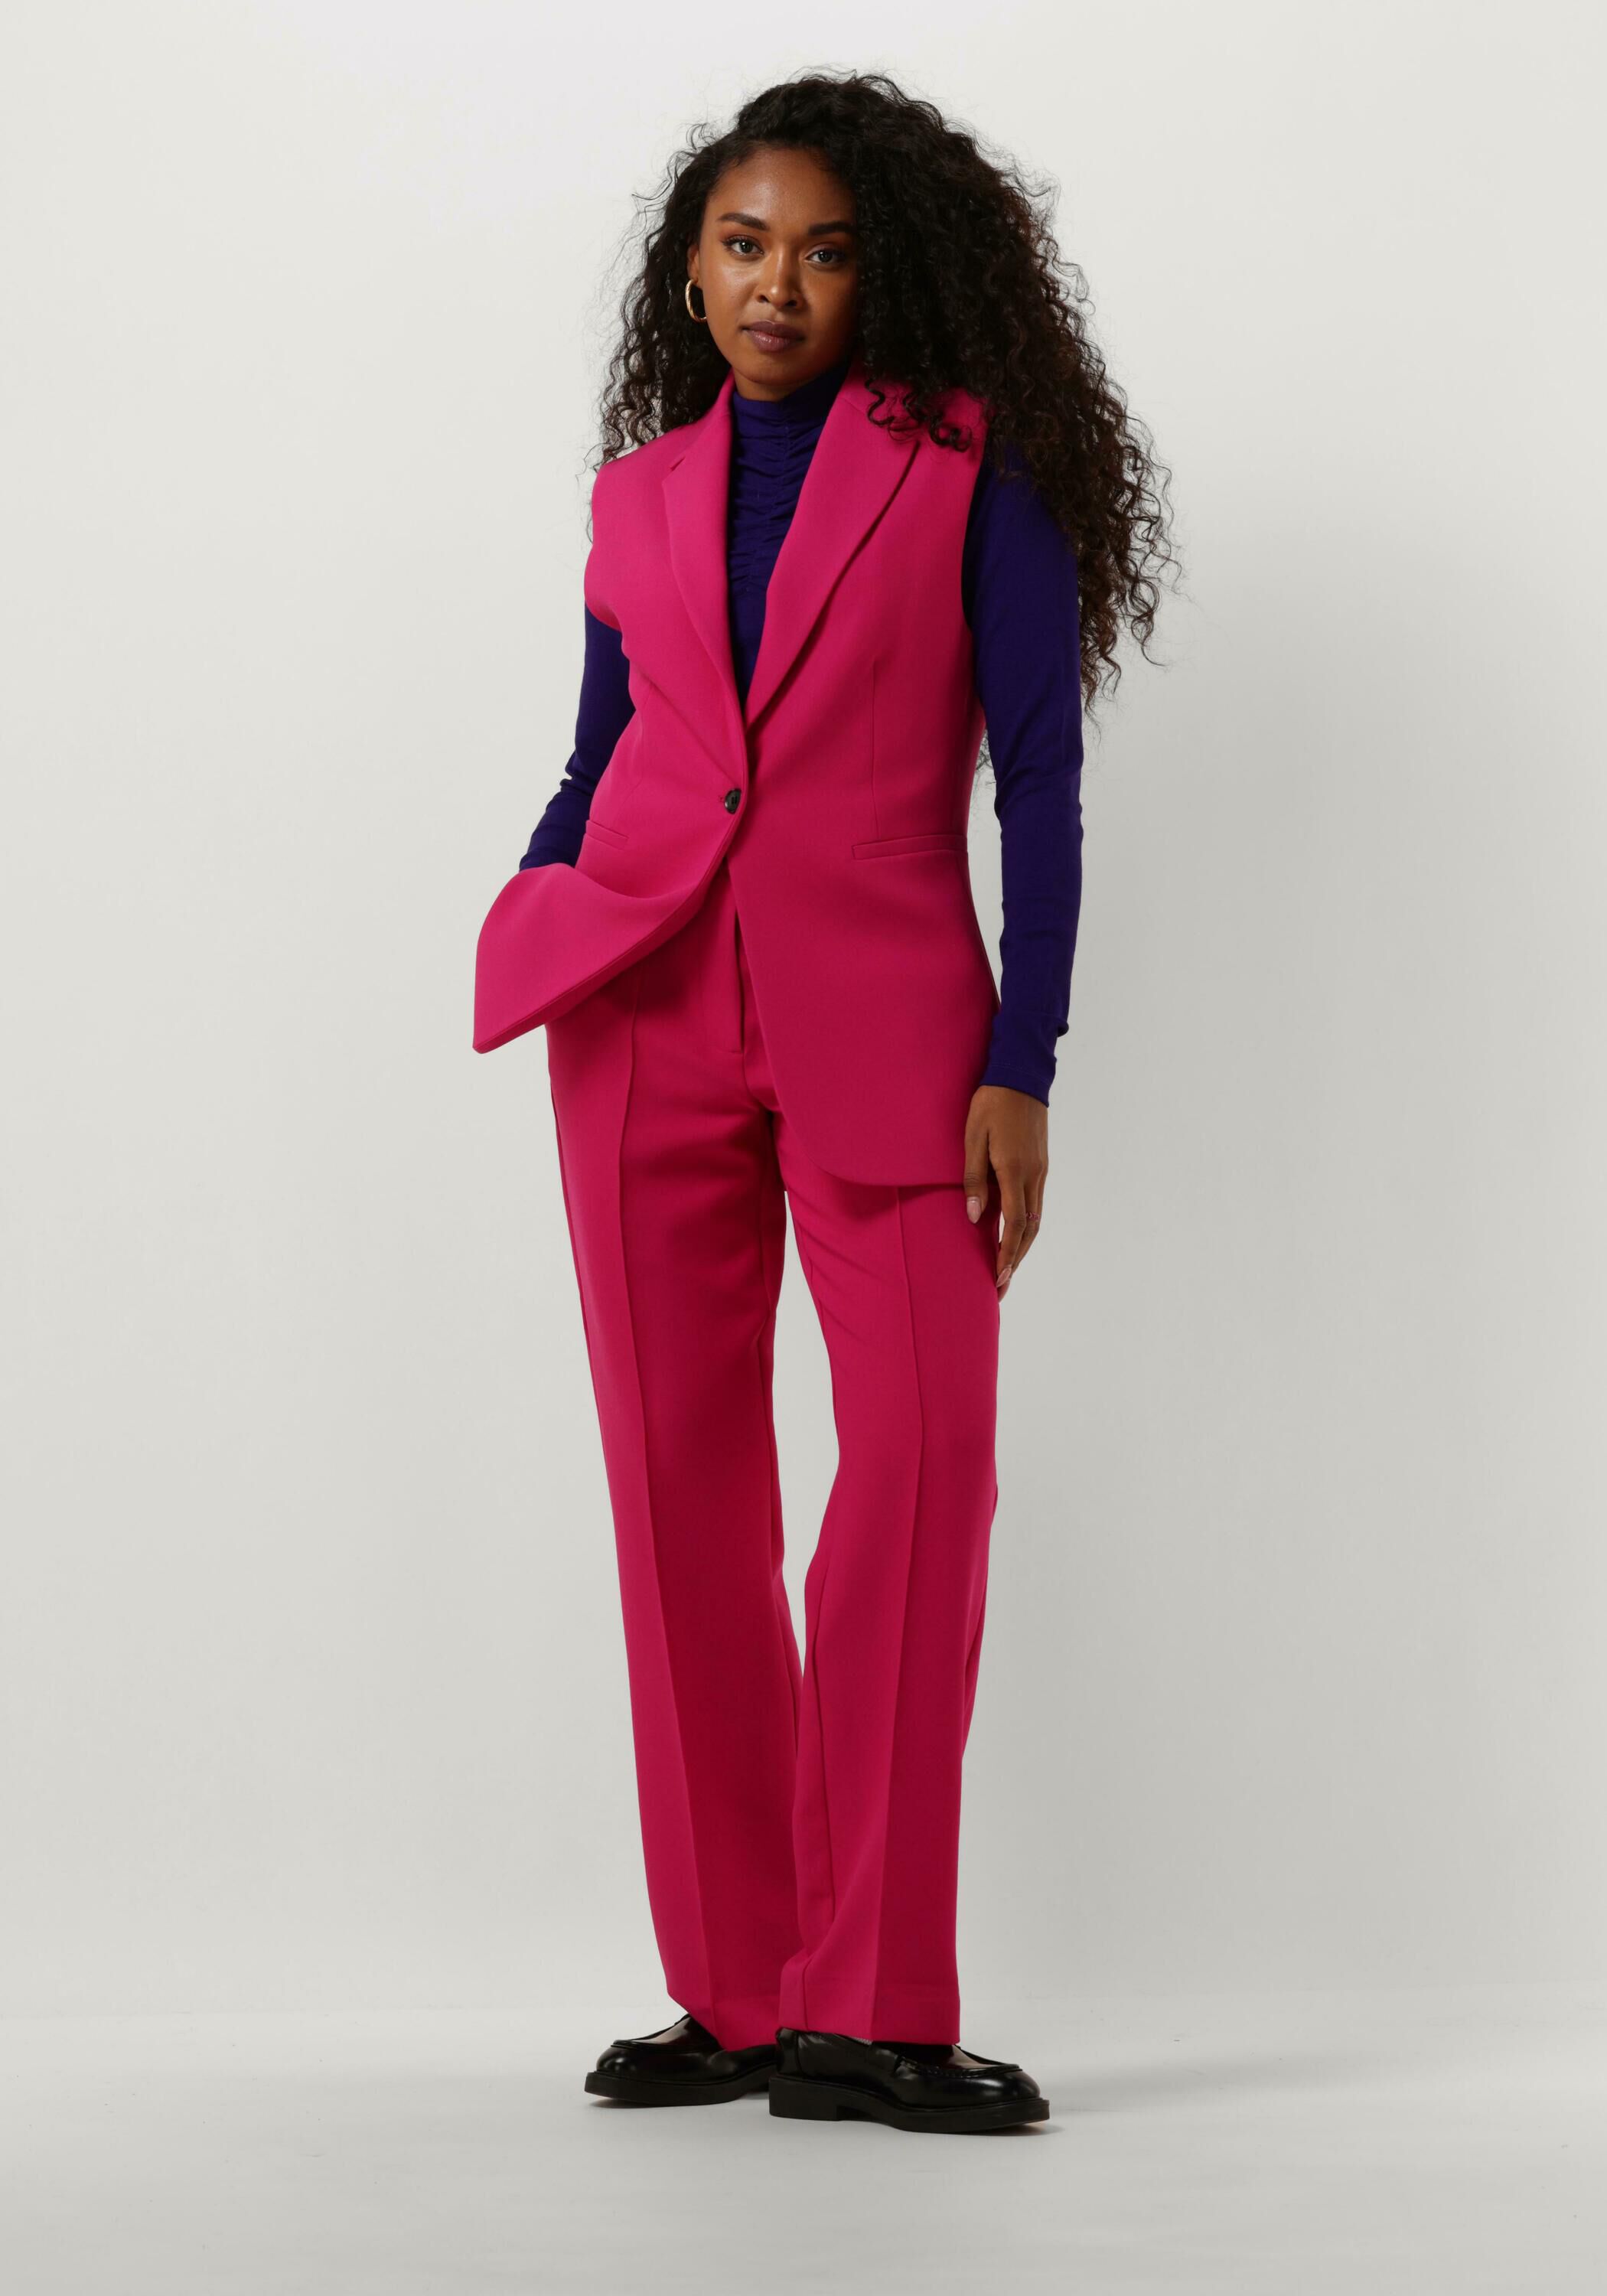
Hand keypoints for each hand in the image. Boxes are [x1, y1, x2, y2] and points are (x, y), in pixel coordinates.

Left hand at [962, 1085, 1048, 1298]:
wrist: (1021, 1076)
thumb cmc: (991, 1104)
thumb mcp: (973, 1137)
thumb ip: (973, 1178)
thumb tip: (975, 1217)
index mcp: (1014, 1171)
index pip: (1014, 1225)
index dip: (1006, 1255)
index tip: (998, 1279)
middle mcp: (1033, 1176)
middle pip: (1029, 1230)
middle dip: (1015, 1261)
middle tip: (1002, 1287)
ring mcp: (1040, 1171)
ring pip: (1035, 1219)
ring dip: (1022, 1247)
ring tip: (1008, 1269)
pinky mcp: (1041, 1165)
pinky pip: (1035, 1204)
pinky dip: (1027, 1227)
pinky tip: (1016, 1236)